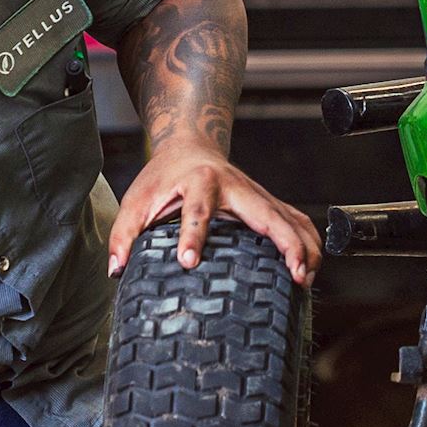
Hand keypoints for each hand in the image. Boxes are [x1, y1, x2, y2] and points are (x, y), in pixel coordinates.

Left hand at [109, 140, 321, 284]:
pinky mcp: (269, 203)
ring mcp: (258, 194)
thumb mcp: (137, 200)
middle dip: (285, 243)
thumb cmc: (164, 177)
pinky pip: (297, 221)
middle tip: (294, 275)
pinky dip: (308, 243)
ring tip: (307, 280)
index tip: (188, 263)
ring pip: (292, 217)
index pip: (198, 210)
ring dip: (305, 247)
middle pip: (268, 213)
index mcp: (200, 181)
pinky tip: (310, 268)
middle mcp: (236, 186)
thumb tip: (117, 271)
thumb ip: (124, 234)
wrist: (190, 146)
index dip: (193, 235)